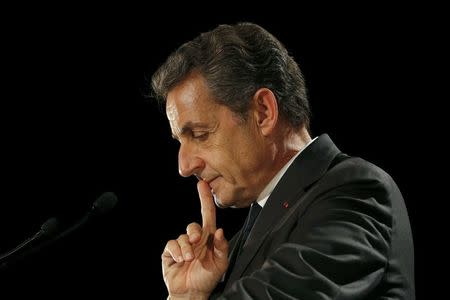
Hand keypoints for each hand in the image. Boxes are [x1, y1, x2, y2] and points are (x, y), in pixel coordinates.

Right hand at [162, 180, 228, 298]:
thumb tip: (220, 230)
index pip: (207, 215)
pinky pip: (171, 244)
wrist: (191, 293)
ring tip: (188, 259)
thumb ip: (221, 247)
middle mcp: (195, 239)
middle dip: (195, 232)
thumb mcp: (220, 264)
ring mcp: (182, 245)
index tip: (203, 185)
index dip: (205, 199)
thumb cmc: (207, 278)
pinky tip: (180, 260)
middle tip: (197, 242)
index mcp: (208, 239)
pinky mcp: (170, 252)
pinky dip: (176, 252)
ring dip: (186, 248)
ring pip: (182, 237)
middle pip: (193, 225)